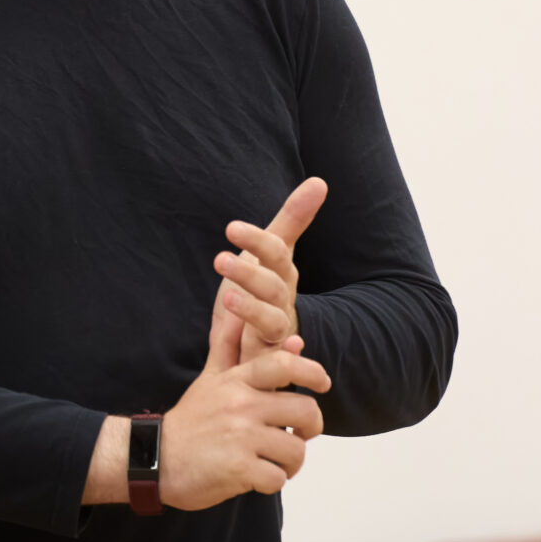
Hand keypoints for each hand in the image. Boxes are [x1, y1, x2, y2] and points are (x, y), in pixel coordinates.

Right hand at [159, 301, 330, 510]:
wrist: (154, 458)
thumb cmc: (190, 420)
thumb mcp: (209, 378)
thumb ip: (229, 345)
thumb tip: (238, 309)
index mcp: (236, 382)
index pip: (284, 364)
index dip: (312, 371)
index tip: (323, 383)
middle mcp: (241, 405)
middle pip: (306, 411)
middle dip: (310, 429)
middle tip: (299, 436)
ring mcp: (241, 437)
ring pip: (296, 450)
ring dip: (291, 464)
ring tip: (274, 463)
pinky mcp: (239, 469)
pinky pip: (278, 478)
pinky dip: (271, 483)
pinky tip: (257, 478)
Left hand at [210, 177, 327, 365]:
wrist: (255, 344)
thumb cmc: (260, 292)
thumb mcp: (268, 255)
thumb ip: (292, 219)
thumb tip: (320, 180)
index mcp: (280, 273)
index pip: (274, 253)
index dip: (256, 240)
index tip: (231, 228)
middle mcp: (281, 301)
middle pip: (272, 286)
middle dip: (247, 273)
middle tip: (220, 259)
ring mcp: (276, 332)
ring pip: (270, 321)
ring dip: (252, 310)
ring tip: (227, 297)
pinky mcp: (266, 359)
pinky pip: (278, 360)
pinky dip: (289, 357)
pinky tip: (290, 350)